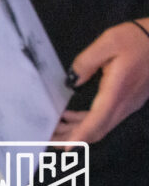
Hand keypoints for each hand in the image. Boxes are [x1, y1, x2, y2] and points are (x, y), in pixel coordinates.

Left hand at [52, 19, 148, 144]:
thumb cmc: (137, 39)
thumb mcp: (108, 42)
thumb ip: (85, 62)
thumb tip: (72, 81)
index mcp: (117, 91)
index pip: (97, 120)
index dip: (80, 135)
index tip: (65, 147)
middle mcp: (124, 103)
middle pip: (97, 129)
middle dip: (72, 137)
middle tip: (48, 140)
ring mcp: (128, 104)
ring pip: (102, 125)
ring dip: (78, 130)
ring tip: (54, 130)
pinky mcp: (129, 100)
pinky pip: (106, 117)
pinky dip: (86, 121)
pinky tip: (69, 116)